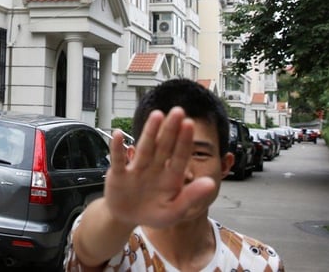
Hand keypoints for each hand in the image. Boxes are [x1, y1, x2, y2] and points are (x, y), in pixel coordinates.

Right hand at [103, 107, 216, 228]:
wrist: (126, 218)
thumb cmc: (153, 213)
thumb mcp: (174, 211)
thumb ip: (191, 198)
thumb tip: (211, 183)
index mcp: (170, 177)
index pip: (179, 156)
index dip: (184, 141)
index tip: (189, 124)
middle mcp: (154, 168)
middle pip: (164, 146)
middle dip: (170, 129)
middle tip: (178, 111)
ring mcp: (136, 169)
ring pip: (145, 148)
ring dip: (150, 132)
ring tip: (157, 115)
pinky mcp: (119, 174)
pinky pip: (118, 160)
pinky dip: (117, 148)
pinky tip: (119, 134)